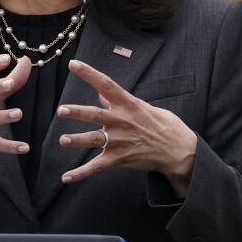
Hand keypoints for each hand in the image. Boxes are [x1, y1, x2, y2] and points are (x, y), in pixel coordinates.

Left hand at [56, 60, 197, 194]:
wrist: (179, 151)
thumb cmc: (162, 125)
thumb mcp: (143, 107)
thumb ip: (120, 102)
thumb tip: (101, 94)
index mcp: (128, 104)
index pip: (106, 84)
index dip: (89, 73)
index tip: (73, 63)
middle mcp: (121, 121)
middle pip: (96, 115)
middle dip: (78, 112)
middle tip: (61, 110)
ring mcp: (119, 141)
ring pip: (93, 140)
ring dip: (76, 140)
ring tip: (62, 140)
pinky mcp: (118, 159)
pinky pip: (96, 167)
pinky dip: (80, 173)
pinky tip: (66, 178)